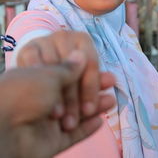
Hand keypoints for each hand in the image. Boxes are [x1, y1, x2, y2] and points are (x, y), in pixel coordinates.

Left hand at [0, 59, 114, 157]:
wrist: (4, 131)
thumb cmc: (25, 92)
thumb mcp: (49, 73)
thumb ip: (69, 67)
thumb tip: (81, 54)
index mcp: (35, 74)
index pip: (63, 66)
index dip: (81, 66)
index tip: (93, 64)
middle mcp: (40, 94)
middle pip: (72, 88)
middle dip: (92, 86)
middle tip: (110, 82)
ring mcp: (45, 117)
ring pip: (75, 110)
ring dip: (94, 105)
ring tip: (111, 101)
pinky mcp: (50, 139)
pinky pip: (73, 134)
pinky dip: (87, 128)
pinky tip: (101, 121)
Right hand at [17, 31, 102, 120]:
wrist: (42, 56)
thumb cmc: (69, 68)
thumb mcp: (83, 75)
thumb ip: (95, 81)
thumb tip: (112, 80)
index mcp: (82, 39)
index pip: (90, 64)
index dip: (91, 89)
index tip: (89, 111)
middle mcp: (64, 36)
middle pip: (71, 67)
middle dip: (72, 98)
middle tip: (72, 122)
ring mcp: (45, 40)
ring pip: (52, 66)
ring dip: (53, 93)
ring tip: (56, 116)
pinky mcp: (28, 47)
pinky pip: (32, 64)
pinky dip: (36, 80)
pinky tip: (39, 100)